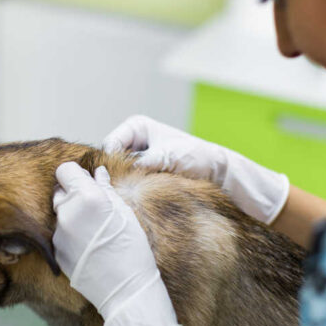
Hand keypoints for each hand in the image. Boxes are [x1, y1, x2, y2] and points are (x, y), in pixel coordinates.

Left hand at [53, 162, 197, 325]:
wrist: (125, 288)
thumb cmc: (132, 247)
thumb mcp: (124, 212)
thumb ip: (106, 189)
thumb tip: (97, 172)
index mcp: (87, 197)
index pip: (65, 170)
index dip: (76, 175)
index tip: (86, 182)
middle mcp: (67, 212)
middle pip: (59, 190)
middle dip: (72, 194)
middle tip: (93, 207)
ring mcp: (58, 233)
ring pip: (59, 213)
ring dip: (71, 214)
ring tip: (93, 230)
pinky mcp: (55, 251)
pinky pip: (59, 234)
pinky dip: (70, 234)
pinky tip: (88, 246)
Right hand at [103, 115, 289, 223]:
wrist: (217, 170)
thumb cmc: (197, 156)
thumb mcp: (169, 156)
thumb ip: (144, 162)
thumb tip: (121, 174)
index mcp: (136, 127)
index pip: (109, 144)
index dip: (109, 162)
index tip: (117, 179)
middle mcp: (133, 140)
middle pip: (110, 159)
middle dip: (115, 174)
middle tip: (124, 190)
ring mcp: (136, 158)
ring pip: (117, 173)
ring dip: (124, 184)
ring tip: (134, 194)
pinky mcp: (142, 173)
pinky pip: (129, 182)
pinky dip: (132, 190)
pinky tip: (139, 198)